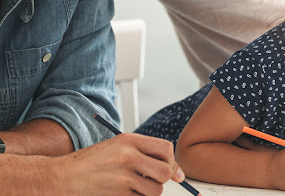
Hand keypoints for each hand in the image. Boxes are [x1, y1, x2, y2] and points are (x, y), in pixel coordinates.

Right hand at [53, 133, 184, 194]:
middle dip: (165, 178)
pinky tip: (126, 192)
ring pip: (155, 190)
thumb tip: (173, 170)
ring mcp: (123, 178)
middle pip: (165, 170)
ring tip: (136, 186)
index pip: (165, 148)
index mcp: (128, 140)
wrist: (63, 178)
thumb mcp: (116, 146)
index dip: (172, 160)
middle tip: (155, 179)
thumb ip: (142, 152)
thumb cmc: (91, 162)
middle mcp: (128, 157)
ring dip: (150, 192)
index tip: (173, 170)